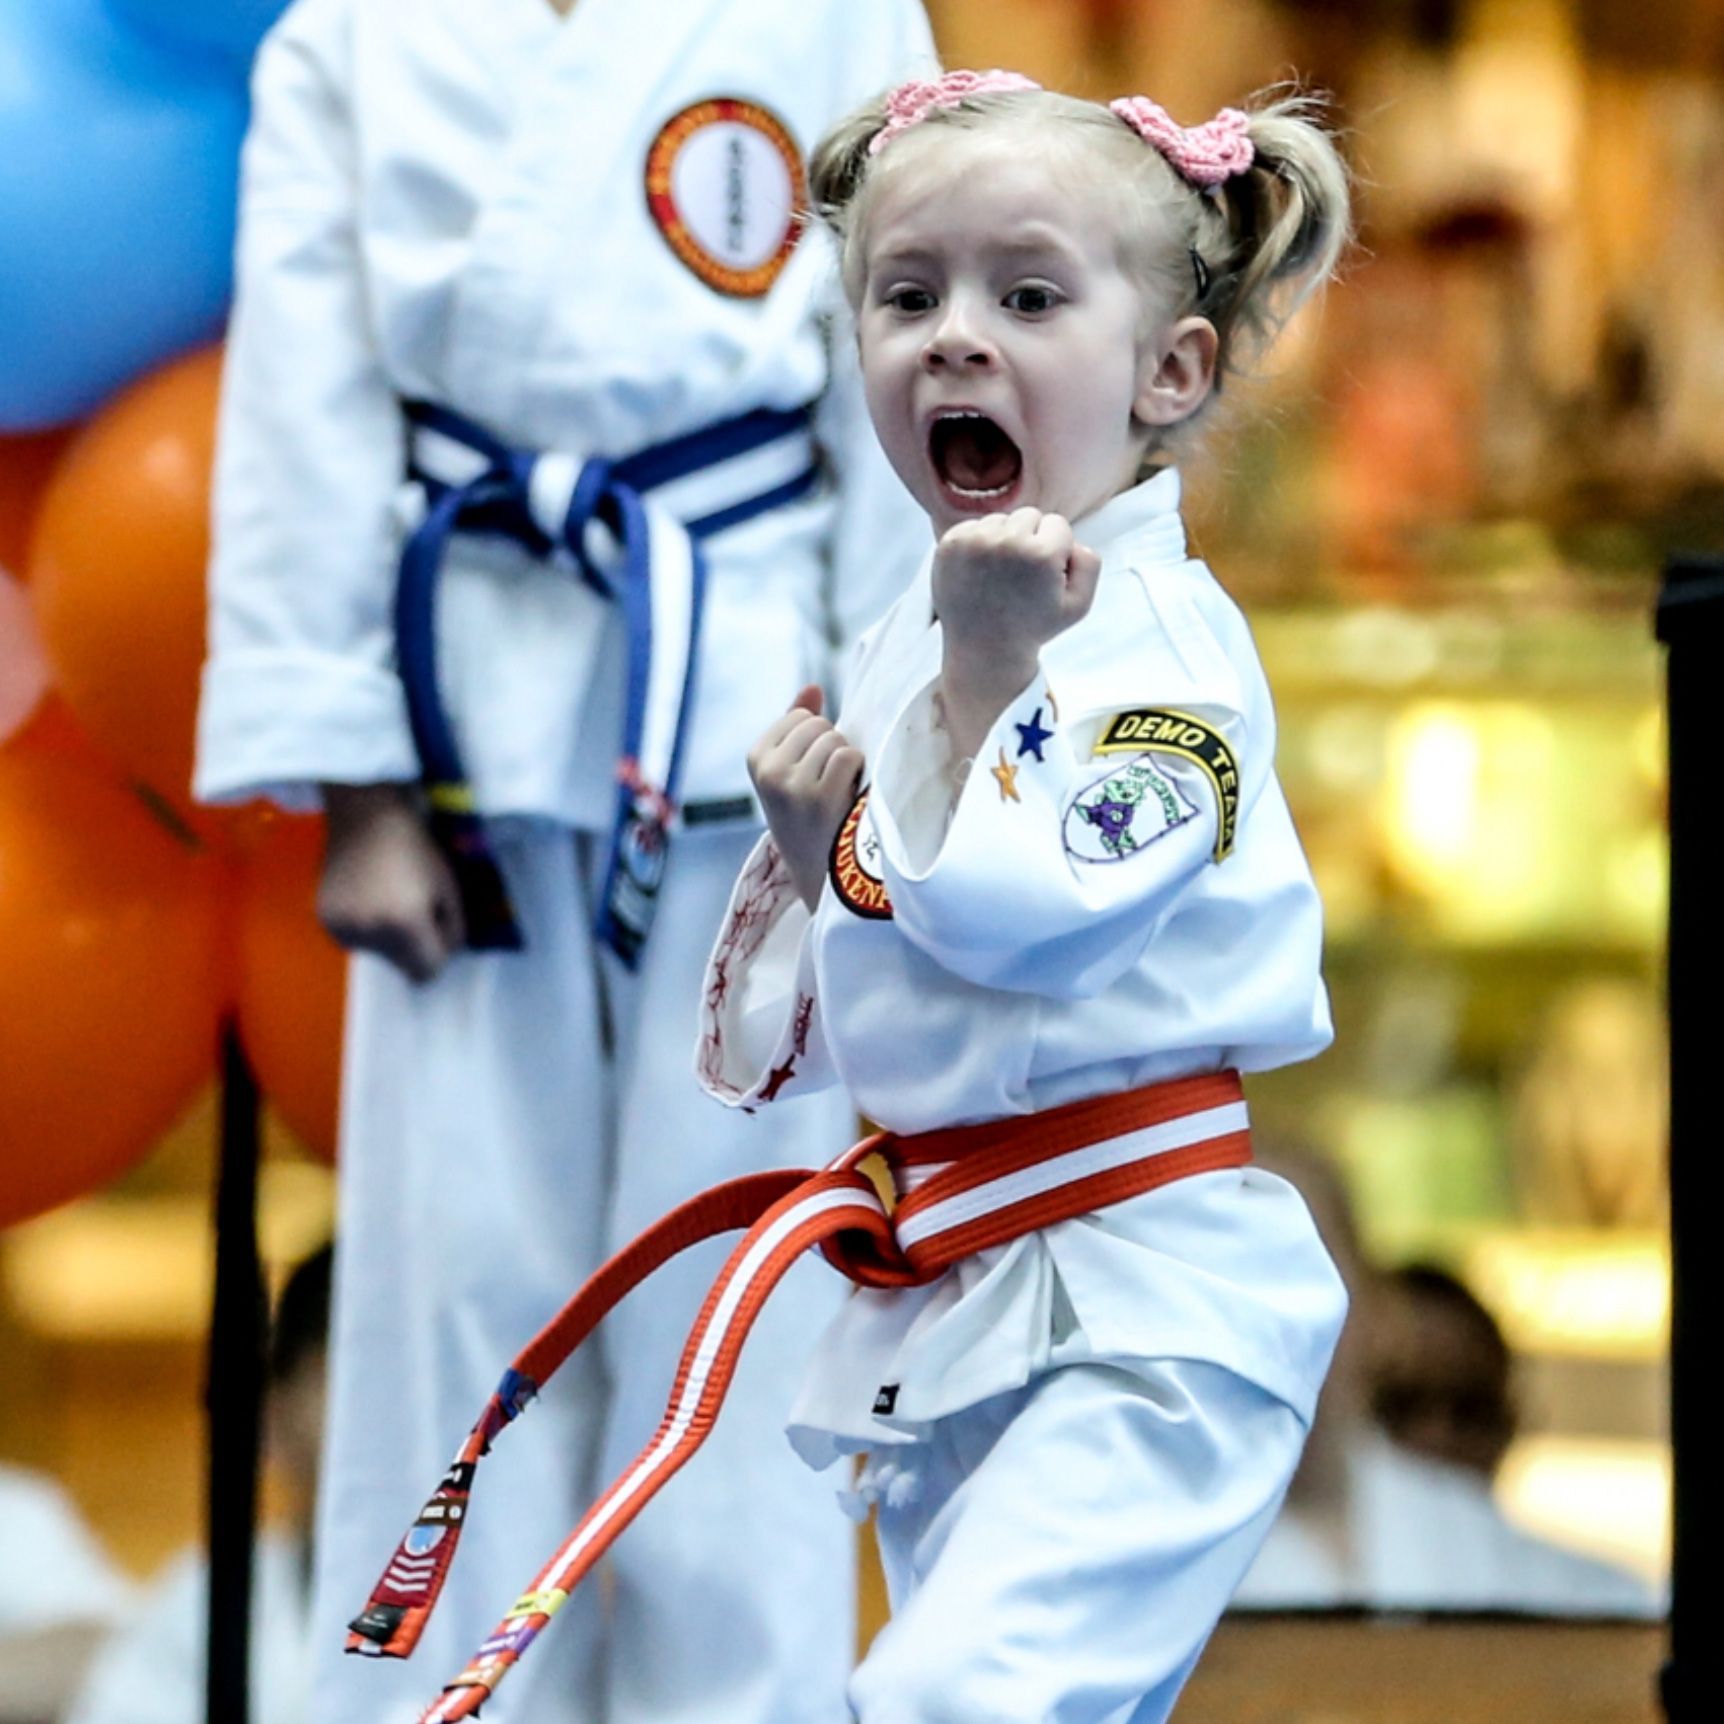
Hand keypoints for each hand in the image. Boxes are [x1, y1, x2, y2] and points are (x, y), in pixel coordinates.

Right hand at [318, 783, 465, 982]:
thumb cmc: (415, 846)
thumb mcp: (448, 886)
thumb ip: (453, 928)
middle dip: (414, 947)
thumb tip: (446, 954)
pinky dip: (367, 927)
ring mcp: (343, 928)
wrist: (365, 814)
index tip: (439, 929)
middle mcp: (370, 933)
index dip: (438, 954)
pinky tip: (368, 896)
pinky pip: (357, 940)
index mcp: (405, 924)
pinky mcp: (326, 920)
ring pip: (379, 955)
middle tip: (414, 907)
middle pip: (402, 967)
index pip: (427, 972)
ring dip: (390, 938)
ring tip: (388, 897)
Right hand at [747, 686, 863, 910]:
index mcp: (755, 758)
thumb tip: (812, 687)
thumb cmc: (809, 816)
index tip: (811, 772)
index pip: (799, 716)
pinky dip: (857, 772)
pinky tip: (848, 796)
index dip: (816, 739)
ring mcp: (791, 784)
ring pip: (835, 739)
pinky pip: (849, 756)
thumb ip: (798, 727)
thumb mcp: (791, 771)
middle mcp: (768, 770)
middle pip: (818, 725)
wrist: (820, 873)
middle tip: (828, 785)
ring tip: (837, 792)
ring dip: (846, 762)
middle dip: (831, 748)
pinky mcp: (818, 798)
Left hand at [933, 508, 1099, 760]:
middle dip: (1031, 540)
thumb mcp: (1078, 606)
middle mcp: (1007, 542)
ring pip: (1001, 520)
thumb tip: (1072, 539)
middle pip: (1030, 516)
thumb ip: (1089, 564)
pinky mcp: (950, 544)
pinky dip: (979, 544)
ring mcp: (974, 542)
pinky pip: (974, 526)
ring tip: (1000, 576)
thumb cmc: (1032, 627)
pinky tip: (981, 573)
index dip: (1055, 551)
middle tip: (1021, 576)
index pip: (1058, 523)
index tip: (1044, 575)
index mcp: (1041, 554)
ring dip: (1004, 540)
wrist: (982, 648)